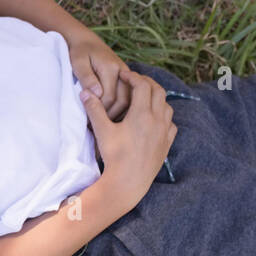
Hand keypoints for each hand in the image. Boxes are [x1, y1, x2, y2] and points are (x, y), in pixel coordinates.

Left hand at [69, 32, 129, 118]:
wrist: (86, 40)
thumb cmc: (79, 52)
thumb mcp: (78, 63)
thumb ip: (87, 78)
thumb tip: (96, 94)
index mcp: (111, 68)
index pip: (109, 97)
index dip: (100, 111)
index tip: (89, 121)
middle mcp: (123, 72)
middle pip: (123, 101)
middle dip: (110, 115)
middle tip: (96, 127)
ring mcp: (127, 75)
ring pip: (129, 100)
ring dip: (118, 113)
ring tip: (103, 124)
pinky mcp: (126, 78)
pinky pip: (129, 97)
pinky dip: (122, 108)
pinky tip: (111, 116)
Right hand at [82, 70, 176, 205]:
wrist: (129, 181)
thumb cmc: (114, 156)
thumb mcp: (102, 131)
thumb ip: (94, 109)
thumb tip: (85, 92)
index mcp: (142, 113)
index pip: (142, 85)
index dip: (133, 76)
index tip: (124, 75)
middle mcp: (157, 119)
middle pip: (158, 91)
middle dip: (146, 83)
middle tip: (134, 81)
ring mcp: (165, 131)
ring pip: (167, 105)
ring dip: (156, 97)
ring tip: (144, 97)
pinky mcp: (167, 142)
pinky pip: (171, 122)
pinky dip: (163, 115)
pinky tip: (154, 119)